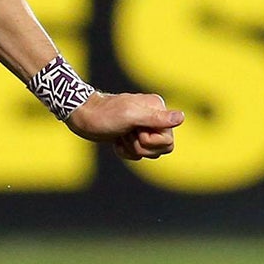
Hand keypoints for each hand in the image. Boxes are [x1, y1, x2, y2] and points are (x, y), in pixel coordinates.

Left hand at [67, 91, 183, 160]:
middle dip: (142, 146)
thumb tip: (181, 117)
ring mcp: (143, 128)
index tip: (136, 130)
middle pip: (162, 148)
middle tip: (127, 134)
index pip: (168, 139)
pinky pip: (138, 154)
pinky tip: (116, 142)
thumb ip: (156, 118)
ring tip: (120, 136)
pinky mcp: (132, 136)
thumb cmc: (105, 115)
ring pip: (150, 153)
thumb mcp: (131, 116)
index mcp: (158, 109)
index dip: (151, 141)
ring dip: (132, 148)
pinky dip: (125, 151)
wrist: (82, 116)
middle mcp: (153, 118)